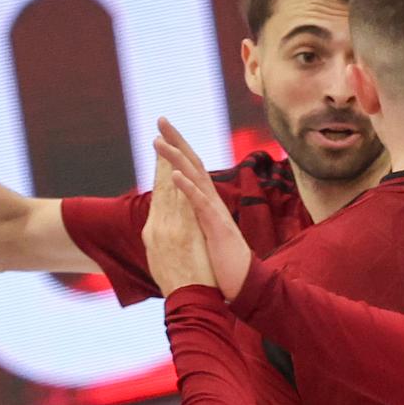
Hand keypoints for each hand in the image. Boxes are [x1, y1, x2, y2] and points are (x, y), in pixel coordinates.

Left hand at [154, 119, 252, 298]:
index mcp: (207, 204)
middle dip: (177, 140)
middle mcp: (212, 202)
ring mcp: (216, 213)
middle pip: (194, 164)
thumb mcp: (205, 236)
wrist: (244, 285)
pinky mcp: (217, 227)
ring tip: (158, 142)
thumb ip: (196, 220)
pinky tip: (174, 175)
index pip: (191, 170)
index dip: (177, 150)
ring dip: (176, 158)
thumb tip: (184, 210)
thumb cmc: (224, 265)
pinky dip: (188, 187)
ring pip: (195, 178)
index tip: (162, 133)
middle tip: (161, 119)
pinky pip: (201, 204)